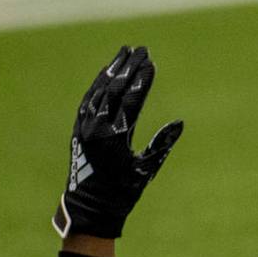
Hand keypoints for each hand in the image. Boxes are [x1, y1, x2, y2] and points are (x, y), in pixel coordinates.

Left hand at [52, 46, 182, 238]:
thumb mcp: (147, 170)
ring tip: (124, 52)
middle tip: (141, 49)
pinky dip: (97, 84)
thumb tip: (179, 123)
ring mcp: (85, 125)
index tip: (152, 63)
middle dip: (129, 68)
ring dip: (112, 70)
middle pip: (115, 88)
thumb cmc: (123, 191)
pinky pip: (88, 99)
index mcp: (116, 136)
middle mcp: (97, 127)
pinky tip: (105, 73)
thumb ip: (162, 144)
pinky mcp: (78, 128)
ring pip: (98, 90)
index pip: (131, 99)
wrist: (90, 207)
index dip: (142, 80)